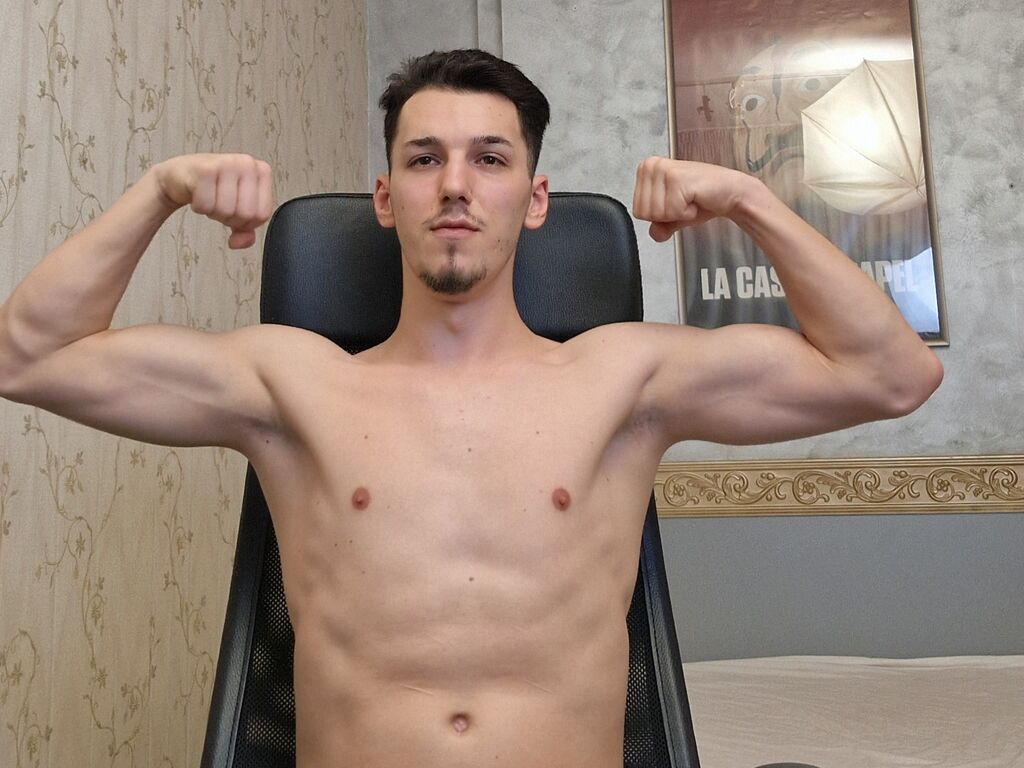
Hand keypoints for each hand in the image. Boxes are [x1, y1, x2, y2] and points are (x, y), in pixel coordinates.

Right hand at [152, 154, 272, 248]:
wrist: (182, 173)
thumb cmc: (213, 187)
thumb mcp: (236, 209)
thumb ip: (246, 230)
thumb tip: (241, 242)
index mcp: (262, 171)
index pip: (262, 215)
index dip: (246, 223)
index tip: (235, 211)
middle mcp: (247, 163)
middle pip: (245, 214)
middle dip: (229, 218)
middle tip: (219, 204)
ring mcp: (227, 163)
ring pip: (226, 211)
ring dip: (213, 212)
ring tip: (209, 198)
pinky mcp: (205, 169)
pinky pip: (206, 205)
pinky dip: (199, 207)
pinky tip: (198, 194)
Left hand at [632, 157, 749, 241]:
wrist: (730, 192)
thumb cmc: (704, 198)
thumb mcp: (674, 215)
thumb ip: (660, 225)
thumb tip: (654, 234)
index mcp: (646, 170)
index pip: (637, 211)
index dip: (660, 216)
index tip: (676, 203)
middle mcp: (651, 166)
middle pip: (644, 213)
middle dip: (667, 215)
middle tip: (684, 202)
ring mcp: (663, 170)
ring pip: (656, 213)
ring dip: (678, 213)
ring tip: (689, 199)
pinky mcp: (675, 178)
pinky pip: (671, 212)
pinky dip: (686, 213)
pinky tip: (694, 199)